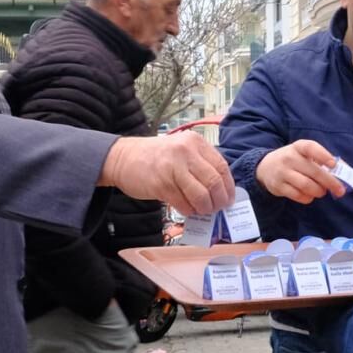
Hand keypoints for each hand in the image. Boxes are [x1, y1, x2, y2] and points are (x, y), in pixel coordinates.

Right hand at [100, 133, 233, 215]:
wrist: (123, 158)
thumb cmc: (156, 157)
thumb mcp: (182, 150)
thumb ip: (201, 164)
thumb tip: (221, 189)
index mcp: (195, 142)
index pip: (221, 166)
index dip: (228, 186)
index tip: (229, 198)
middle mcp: (185, 152)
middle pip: (214, 182)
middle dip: (219, 200)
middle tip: (218, 208)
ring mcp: (173, 168)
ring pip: (201, 195)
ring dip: (205, 208)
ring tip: (203, 210)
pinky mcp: (161, 184)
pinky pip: (183, 203)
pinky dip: (189, 210)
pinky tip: (188, 209)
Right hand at [256, 140, 347, 203]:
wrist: (266, 167)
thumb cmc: (294, 160)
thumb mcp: (305, 155)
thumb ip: (323, 160)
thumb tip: (344, 170)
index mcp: (299, 147)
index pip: (311, 148)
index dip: (323, 155)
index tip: (334, 165)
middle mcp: (289, 158)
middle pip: (314, 172)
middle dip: (330, 182)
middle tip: (340, 191)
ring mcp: (282, 172)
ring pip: (306, 185)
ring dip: (319, 191)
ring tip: (322, 191)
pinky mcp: (278, 186)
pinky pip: (298, 195)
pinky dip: (308, 198)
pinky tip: (310, 195)